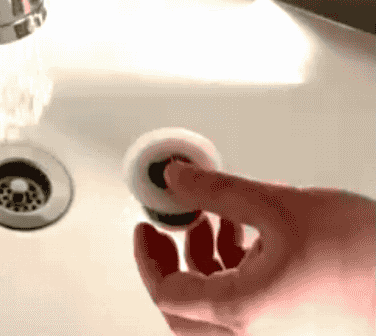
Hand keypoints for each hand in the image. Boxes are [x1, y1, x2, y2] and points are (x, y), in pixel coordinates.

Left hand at [134, 162, 375, 335]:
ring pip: (215, 307)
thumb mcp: (276, 205)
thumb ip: (217, 191)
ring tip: (213, 220)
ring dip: (204, 262)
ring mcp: (274, 333)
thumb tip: (176, 179)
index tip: (145, 228)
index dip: (148, 257)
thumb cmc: (363, 253)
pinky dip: (234, 271)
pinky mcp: (292, 325)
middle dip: (170, 264)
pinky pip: (245, 305)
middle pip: (184, 310)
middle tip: (165, 231)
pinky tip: (248, 233)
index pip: (166, 293)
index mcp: (240, 309)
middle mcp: (253, 333)